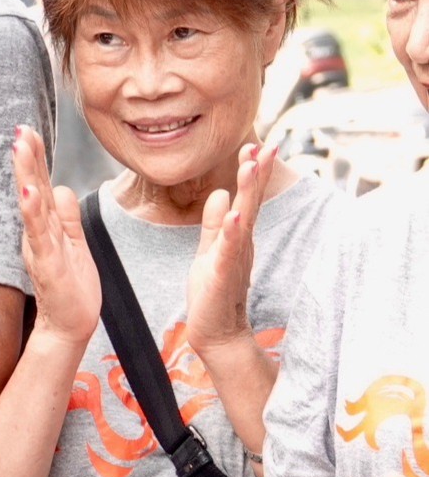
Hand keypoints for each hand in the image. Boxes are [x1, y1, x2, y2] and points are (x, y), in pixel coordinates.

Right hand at [13, 125, 99, 347]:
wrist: (70, 326)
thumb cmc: (72, 288)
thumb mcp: (74, 243)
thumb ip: (67, 216)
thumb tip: (60, 186)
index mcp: (46, 226)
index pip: (39, 184)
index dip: (34, 158)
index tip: (28, 130)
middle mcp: (38, 232)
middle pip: (31, 187)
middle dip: (26, 157)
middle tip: (19, 128)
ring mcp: (40, 247)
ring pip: (31, 205)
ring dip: (25, 175)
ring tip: (20, 148)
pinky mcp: (48, 263)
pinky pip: (39, 234)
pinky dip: (33, 213)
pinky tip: (30, 193)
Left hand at [185, 143, 272, 359]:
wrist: (216, 331)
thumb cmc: (212, 291)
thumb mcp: (210, 250)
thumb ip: (214, 224)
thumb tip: (220, 193)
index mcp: (237, 235)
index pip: (245, 198)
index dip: (249, 173)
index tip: (252, 146)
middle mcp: (241, 243)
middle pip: (250, 202)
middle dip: (256, 174)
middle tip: (265, 145)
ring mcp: (235, 257)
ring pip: (243, 219)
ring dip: (247, 193)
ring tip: (250, 167)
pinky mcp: (224, 274)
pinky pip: (230, 250)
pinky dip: (232, 231)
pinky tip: (234, 215)